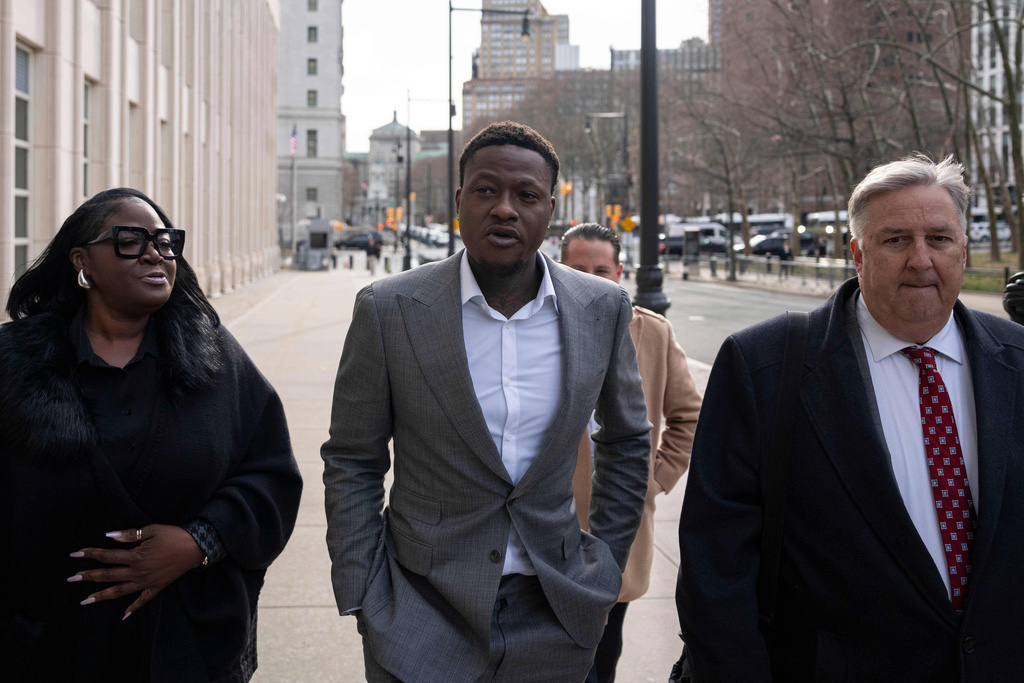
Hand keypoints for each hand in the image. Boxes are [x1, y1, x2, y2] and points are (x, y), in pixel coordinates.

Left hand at [68, 524, 205, 619]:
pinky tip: (124, 615)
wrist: (196, 547)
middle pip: (108, 575)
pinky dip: (133, 608)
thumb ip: (130, 535)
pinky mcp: (156, 587)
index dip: (90, 554)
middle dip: (88, 576)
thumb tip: (110, 536)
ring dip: (101, 596)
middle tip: (71, 579)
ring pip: (119, 591)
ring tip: (85, 601)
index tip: (75, 554)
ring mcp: (146, 582)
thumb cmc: (174, 535)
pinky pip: (142, 600)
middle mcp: (137, 572)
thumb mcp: (152, 530)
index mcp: (135, 556)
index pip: (107, 556)